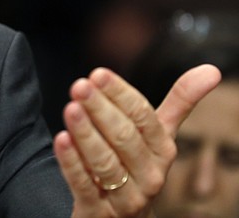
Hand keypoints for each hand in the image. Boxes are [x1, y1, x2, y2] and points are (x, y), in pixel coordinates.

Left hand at [53, 64, 220, 216]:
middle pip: (124, 137)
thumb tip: (212, 69)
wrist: (124, 217)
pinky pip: (85, 185)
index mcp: (162, 150)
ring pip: (105, 162)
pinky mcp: (98, 211)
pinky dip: (72, 162)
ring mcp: (126, 196)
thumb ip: (180, 103)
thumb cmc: (138, 164)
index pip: (144, 117)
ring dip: (86, 133)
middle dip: (101, 109)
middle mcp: (149, 174)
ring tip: (70, 108)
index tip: (98, 74)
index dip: (120, 94)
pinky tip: (61, 140)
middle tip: (79, 86)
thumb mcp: (159, 136)